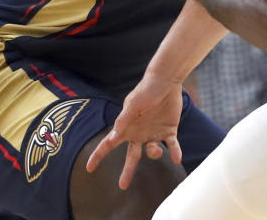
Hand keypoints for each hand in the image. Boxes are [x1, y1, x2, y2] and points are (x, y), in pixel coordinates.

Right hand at [84, 72, 183, 188]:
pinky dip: (175, 152)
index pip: (109, 144)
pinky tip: (177, 157)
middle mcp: (139, 133)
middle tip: (122, 186)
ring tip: (155, 150)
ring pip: (153, 152)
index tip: (89, 169)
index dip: (98, 156)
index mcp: (126, 127)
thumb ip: (124, 120)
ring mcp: (154, 133)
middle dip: (127, 171)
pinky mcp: (169, 131)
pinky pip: (172, 146)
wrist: (166, 81)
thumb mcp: (133, 104)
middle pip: (132, 156)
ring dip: (154, 153)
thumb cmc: (145, 90)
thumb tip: (113, 136)